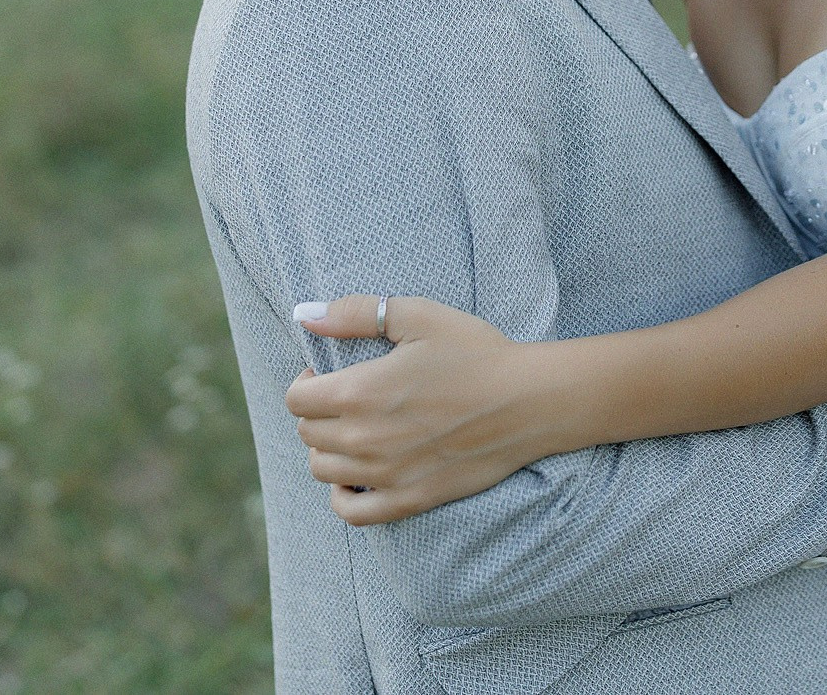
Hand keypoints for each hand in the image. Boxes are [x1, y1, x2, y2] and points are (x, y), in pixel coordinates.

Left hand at [284, 294, 559, 525]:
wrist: (529, 401)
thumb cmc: (476, 353)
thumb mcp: (419, 316)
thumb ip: (357, 313)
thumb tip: (307, 314)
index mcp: (360, 392)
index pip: (296, 400)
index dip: (307, 383)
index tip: (327, 375)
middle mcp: (364, 438)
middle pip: (307, 434)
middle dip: (319, 413)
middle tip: (347, 399)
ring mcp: (385, 474)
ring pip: (323, 471)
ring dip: (329, 450)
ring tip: (356, 431)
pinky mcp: (410, 499)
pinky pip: (351, 512)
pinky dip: (342, 497)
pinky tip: (355, 477)